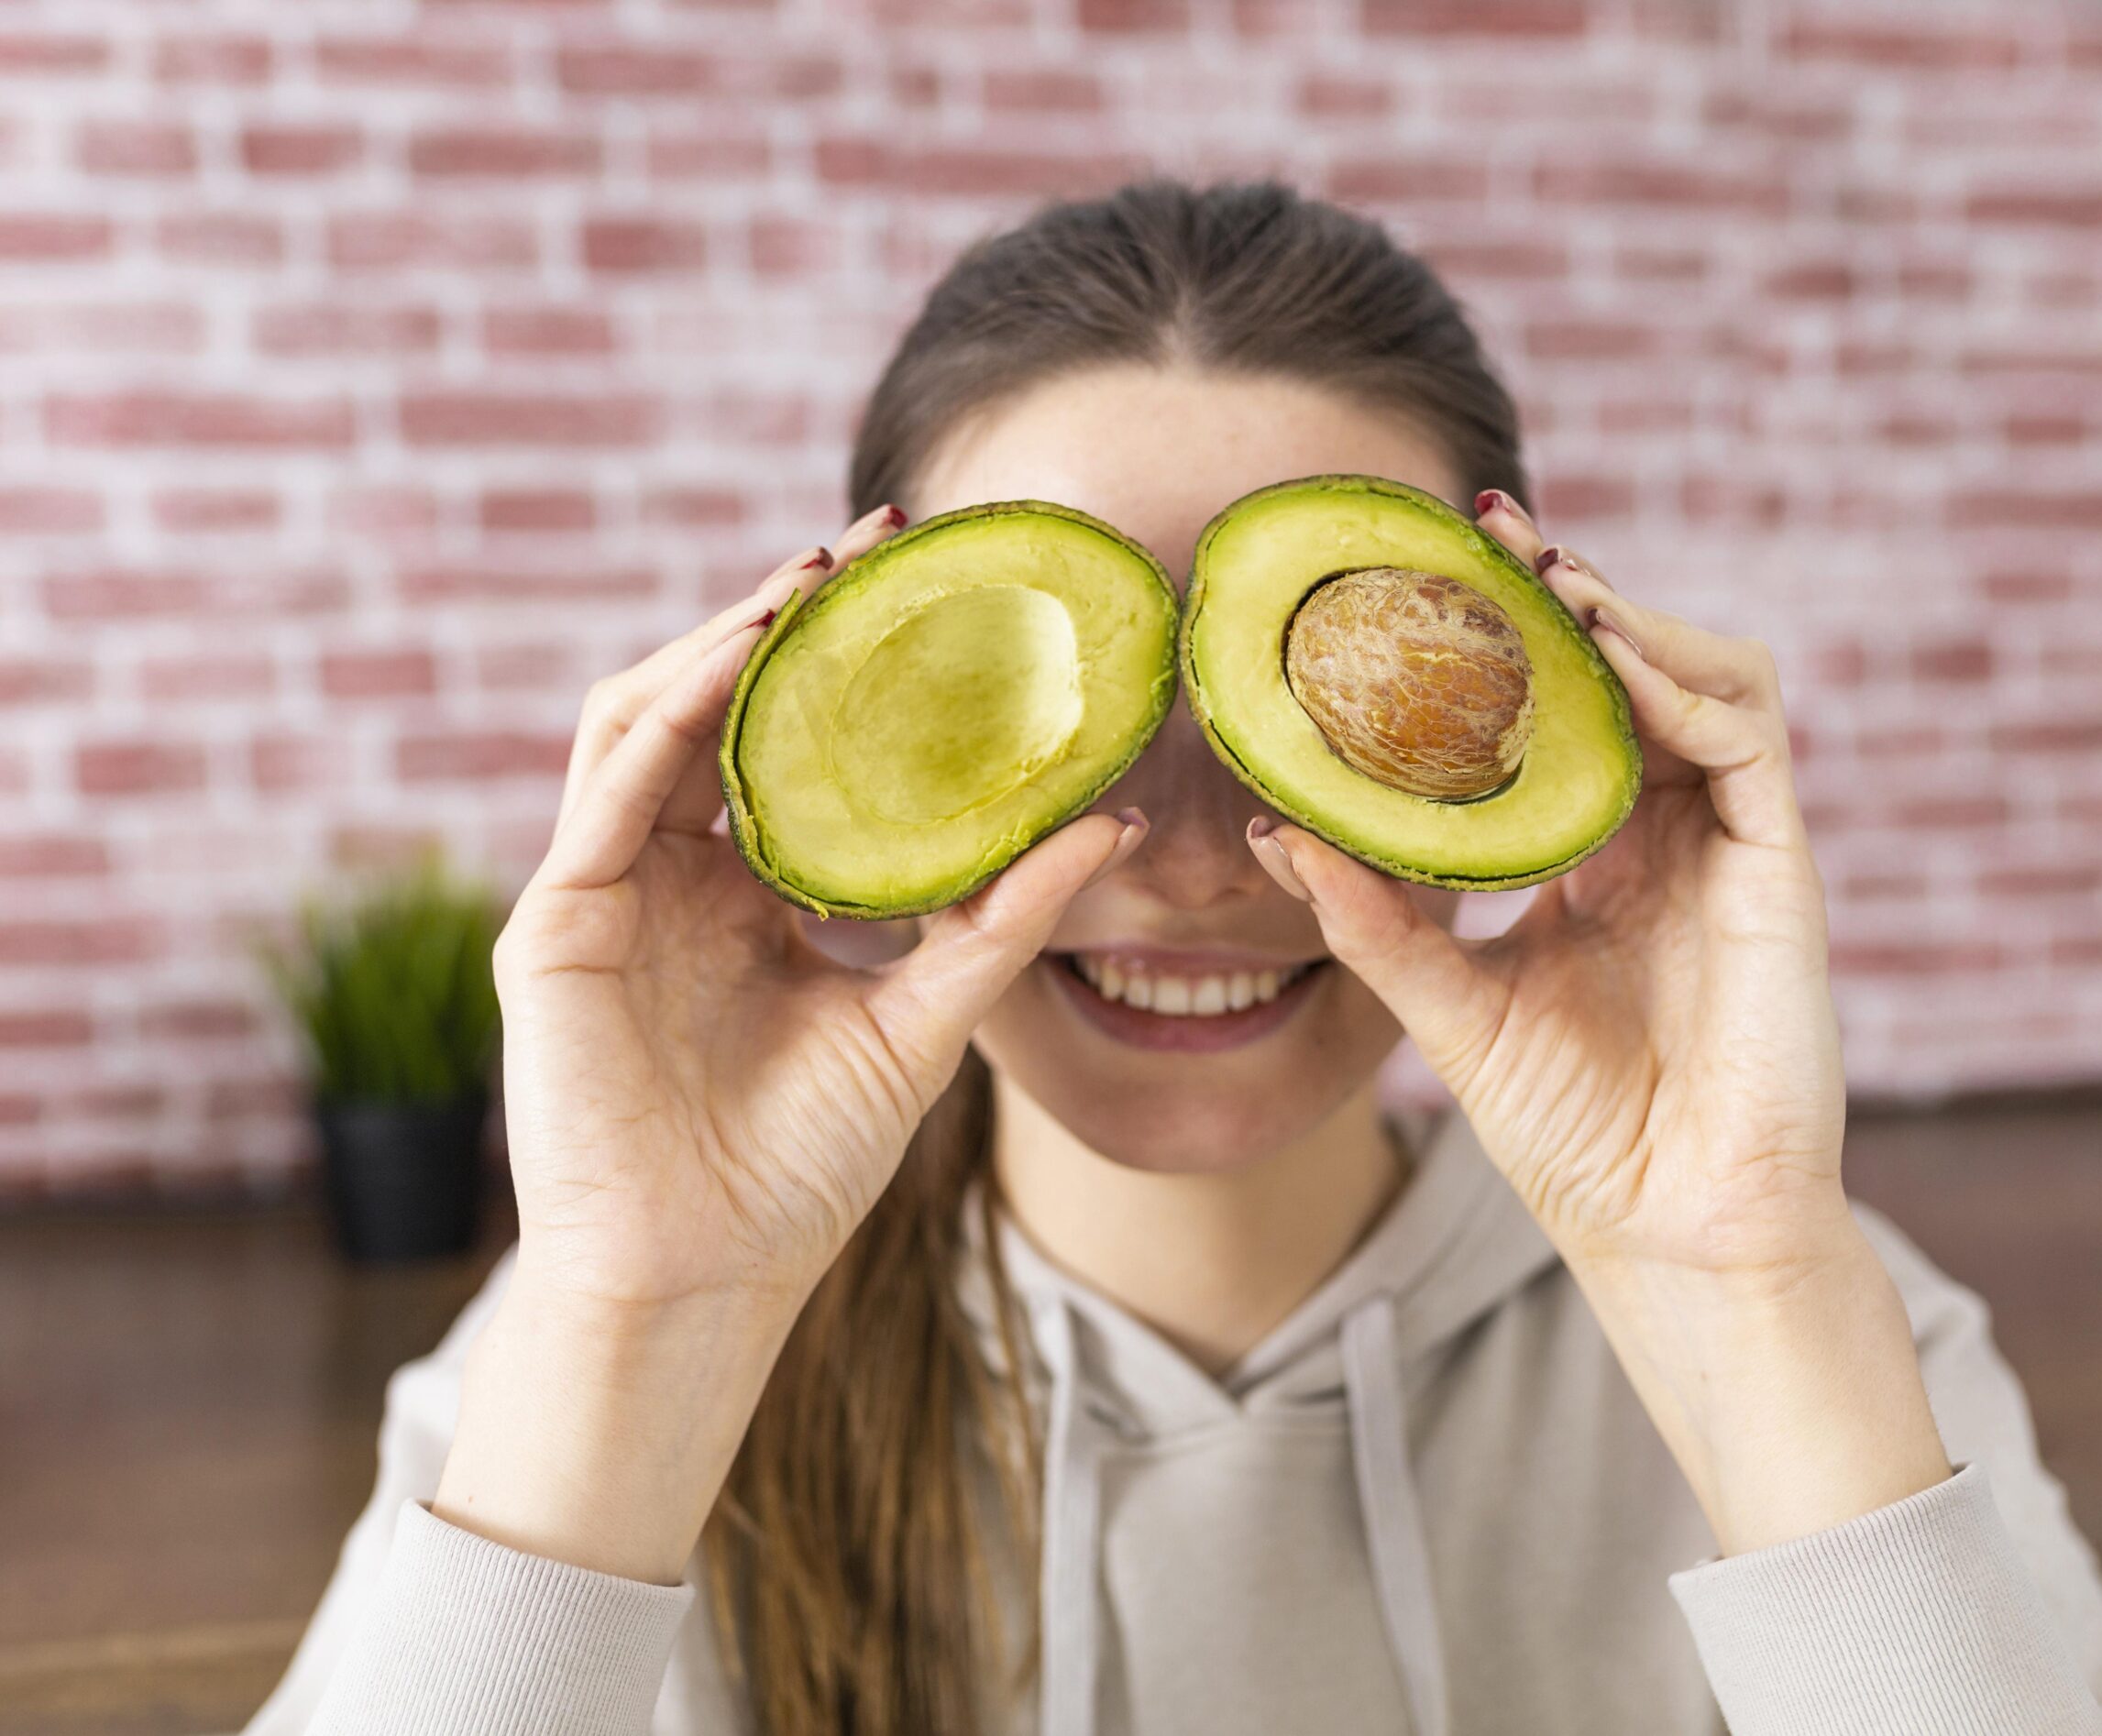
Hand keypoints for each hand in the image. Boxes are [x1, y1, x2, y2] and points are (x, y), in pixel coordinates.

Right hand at [435, 503, 1147, 1578]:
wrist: (707, 1278)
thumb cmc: (802, 1168)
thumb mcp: (925, 1020)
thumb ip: (1002, 920)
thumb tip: (1113, 825)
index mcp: (746, 890)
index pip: (789, 741)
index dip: (851, 662)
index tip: (932, 586)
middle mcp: (670, 871)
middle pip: (715, 703)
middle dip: (787, 615)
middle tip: (878, 541)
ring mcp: (605, 889)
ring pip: (645, 716)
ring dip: (722, 638)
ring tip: (811, 581)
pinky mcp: (555, 922)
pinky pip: (606, 786)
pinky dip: (671, 712)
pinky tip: (741, 657)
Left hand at [1246, 489, 1947, 1551]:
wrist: (1673, 1232)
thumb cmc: (1578, 1135)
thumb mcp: (1450, 1008)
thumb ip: (1372, 921)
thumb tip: (1269, 833)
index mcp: (1600, 860)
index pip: (1565, 715)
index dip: (1515, 642)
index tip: (1438, 574)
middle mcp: (1673, 838)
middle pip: (1635, 672)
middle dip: (1569, 593)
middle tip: (1490, 530)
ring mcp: (1733, 849)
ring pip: (1708, 677)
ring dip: (1632, 616)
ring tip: (1549, 580)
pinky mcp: (1785, 870)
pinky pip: (1753, 737)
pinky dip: (1685, 682)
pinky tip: (1610, 658)